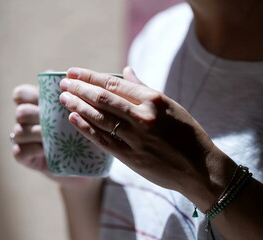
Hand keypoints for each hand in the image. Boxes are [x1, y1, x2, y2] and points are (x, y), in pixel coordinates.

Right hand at [11, 83, 101, 188]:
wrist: (87, 163)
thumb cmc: (84, 132)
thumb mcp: (82, 113)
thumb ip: (75, 96)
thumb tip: (71, 76)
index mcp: (37, 104)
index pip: (21, 94)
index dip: (27, 95)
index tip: (44, 100)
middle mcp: (27, 120)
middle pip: (21, 112)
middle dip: (37, 116)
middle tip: (54, 122)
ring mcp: (23, 139)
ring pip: (19, 130)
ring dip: (37, 133)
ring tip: (55, 138)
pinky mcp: (23, 156)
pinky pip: (19, 150)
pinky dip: (33, 150)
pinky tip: (46, 151)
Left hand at [59, 67, 235, 207]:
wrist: (200, 168)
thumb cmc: (187, 133)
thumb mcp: (169, 105)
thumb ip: (143, 88)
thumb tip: (125, 70)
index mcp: (153, 100)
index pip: (113, 84)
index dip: (89, 77)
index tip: (73, 73)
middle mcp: (143, 117)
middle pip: (102, 99)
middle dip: (79, 89)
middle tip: (63, 84)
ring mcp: (136, 138)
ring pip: (99, 118)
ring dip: (78, 106)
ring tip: (63, 98)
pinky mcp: (130, 157)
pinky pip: (102, 140)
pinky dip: (85, 128)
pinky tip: (72, 118)